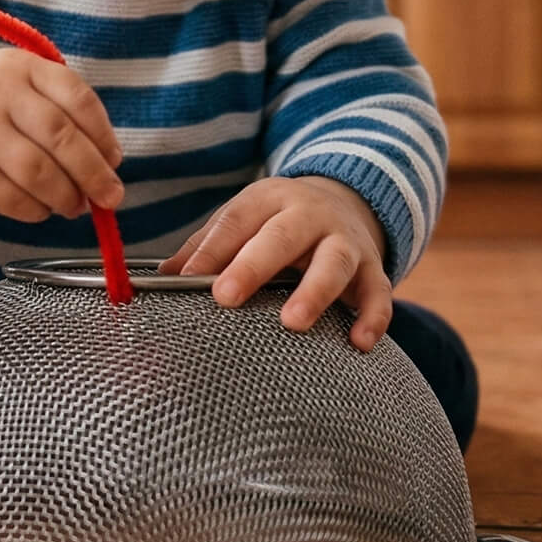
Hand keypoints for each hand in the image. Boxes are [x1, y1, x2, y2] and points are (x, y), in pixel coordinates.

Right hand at [0, 50, 125, 220]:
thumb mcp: (15, 86)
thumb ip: (59, 112)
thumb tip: (108, 165)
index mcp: (18, 67)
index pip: (77, 98)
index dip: (103, 135)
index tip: (114, 161)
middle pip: (62, 138)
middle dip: (94, 174)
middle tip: (111, 197)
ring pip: (41, 174)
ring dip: (67, 197)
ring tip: (75, 206)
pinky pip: (14, 200)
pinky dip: (37, 210)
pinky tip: (41, 208)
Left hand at [156, 176, 392, 349]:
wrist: (345, 200)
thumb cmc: (276, 222)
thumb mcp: (242, 219)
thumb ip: (206, 247)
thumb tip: (163, 277)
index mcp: (269, 199)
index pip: (236, 221)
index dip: (211, 250)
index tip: (187, 278)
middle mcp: (310, 215)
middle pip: (282, 237)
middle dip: (254, 266)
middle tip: (227, 297)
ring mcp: (345, 241)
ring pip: (333, 262)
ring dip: (314, 292)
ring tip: (293, 322)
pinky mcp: (373, 268)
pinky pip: (378, 292)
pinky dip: (373, 317)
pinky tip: (358, 342)